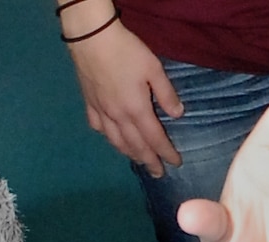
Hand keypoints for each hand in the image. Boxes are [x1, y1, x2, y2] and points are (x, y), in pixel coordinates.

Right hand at [62, 11, 182, 175]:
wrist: (92, 40)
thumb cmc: (126, 51)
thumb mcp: (154, 68)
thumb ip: (166, 93)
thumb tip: (178, 114)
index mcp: (137, 110)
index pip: (155, 139)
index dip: (166, 153)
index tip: (176, 163)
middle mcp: (119, 119)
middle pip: (136, 147)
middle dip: (149, 161)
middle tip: (158, 173)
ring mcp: (102, 114)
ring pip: (117, 143)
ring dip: (130, 155)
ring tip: (138, 161)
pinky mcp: (90, 106)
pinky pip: (99, 129)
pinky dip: (109, 138)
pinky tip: (113, 139)